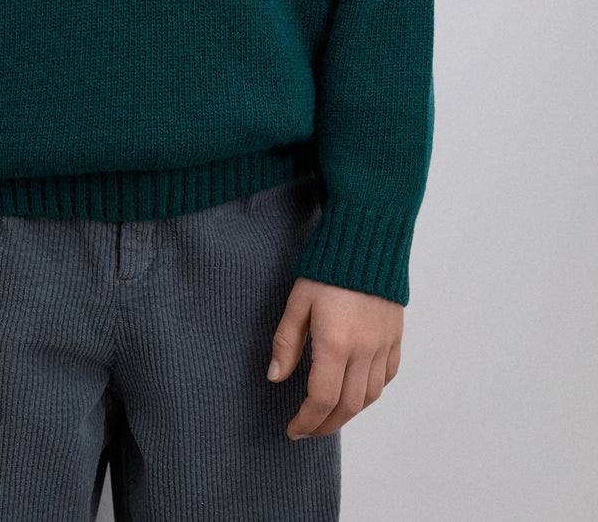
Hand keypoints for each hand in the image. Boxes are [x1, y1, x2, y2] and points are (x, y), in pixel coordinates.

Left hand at [267, 277, 402, 438]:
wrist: (367, 239)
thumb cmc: (327, 268)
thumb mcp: (297, 301)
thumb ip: (286, 342)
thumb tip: (275, 377)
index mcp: (335, 342)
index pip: (322, 399)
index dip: (307, 421)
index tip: (293, 429)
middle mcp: (363, 350)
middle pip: (347, 406)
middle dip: (325, 425)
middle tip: (308, 430)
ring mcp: (383, 345)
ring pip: (369, 396)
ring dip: (348, 413)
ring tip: (328, 416)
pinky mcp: (395, 337)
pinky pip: (386, 377)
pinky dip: (371, 392)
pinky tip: (356, 392)